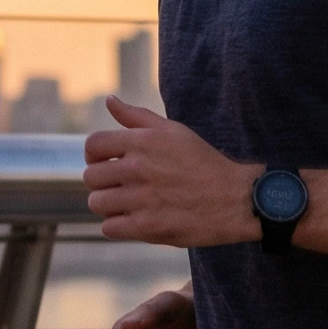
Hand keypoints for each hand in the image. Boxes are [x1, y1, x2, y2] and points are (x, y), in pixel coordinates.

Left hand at [83, 97, 259, 247]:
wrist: (236, 199)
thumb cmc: (204, 163)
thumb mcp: (174, 131)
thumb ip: (137, 117)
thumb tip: (109, 100)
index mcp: (142, 142)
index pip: (93, 145)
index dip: (95, 155)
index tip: (107, 163)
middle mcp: (137, 168)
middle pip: (91, 176)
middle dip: (104, 182)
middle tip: (122, 186)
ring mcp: (141, 199)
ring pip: (97, 203)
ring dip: (110, 205)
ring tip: (129, 204)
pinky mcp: (146, 226)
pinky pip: (109, 228)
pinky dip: (118, 226)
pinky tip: (135, 219)